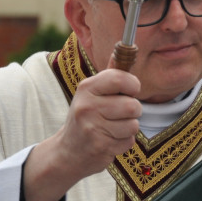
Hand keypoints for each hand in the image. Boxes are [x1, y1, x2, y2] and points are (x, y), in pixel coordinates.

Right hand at [23, 54, 141, 200]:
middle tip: (119, 114)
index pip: (120, 78)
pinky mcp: (99, 146)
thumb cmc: (86, 117)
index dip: (133, 85)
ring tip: (112, 128)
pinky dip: (123, 142)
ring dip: (128, 129)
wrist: (68, 152)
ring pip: (133, 125)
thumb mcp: (92, 93)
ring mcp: (92, 127)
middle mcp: (87, 105)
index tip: (131, 90)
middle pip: (132, 105)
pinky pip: (128, 141)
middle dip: (133, 111)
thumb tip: (124, 48)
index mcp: (87, 87)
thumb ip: (110, 74)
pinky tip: (109, 140)